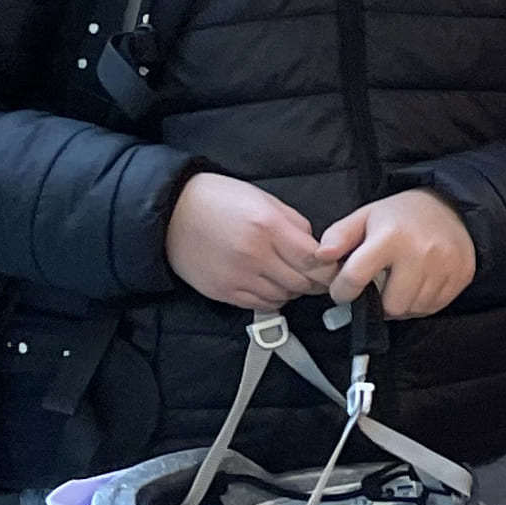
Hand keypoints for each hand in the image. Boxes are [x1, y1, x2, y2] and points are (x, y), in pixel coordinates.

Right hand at [165, 174, 335, 311]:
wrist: (170, 212)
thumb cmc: (219, 200)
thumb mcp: (264, 200)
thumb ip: (294, 225)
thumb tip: (317, 248)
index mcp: (269, 226)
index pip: (315, 259)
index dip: (330, 268)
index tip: (334, 268)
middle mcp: (254, 254)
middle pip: (303, 282)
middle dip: (316, 281)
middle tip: (317, 275)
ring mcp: (237, 276)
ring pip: (285, 296)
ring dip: (294, 290)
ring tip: (289, 276)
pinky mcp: (223, 291)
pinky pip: (262, 305)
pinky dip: (273, 298)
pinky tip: (270, 284)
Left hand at [318, 190, 478, 320]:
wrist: (452, 208)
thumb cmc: (401, 215)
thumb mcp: (365, 216)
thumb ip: (338, 236)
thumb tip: (320, 257)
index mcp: (391, 237)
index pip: (356, 278)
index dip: (341, 291)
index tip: (341, 291)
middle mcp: (421, 253)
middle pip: (391, 304)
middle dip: (378, 302)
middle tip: (376, 288)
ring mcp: (445, 267)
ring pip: (413, 309)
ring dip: (400, 304)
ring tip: (397, 286)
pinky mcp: (461, 277)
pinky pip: (433, 307)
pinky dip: (420, 303)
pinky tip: (416, 286)